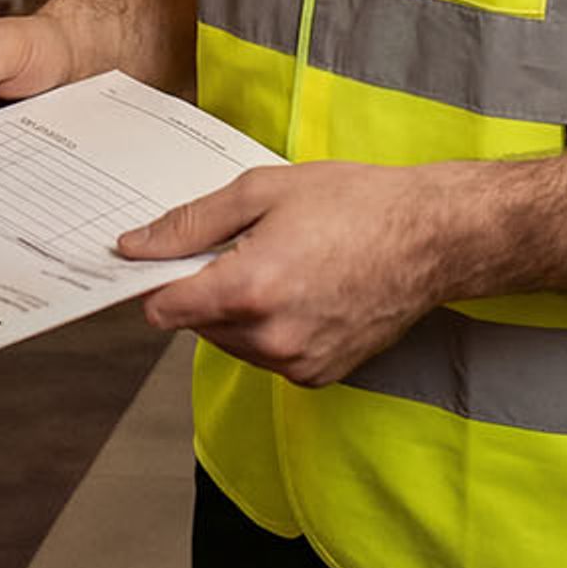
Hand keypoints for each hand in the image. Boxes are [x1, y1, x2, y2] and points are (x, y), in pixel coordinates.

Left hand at [117, 163, 451, 387]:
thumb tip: (135, 247)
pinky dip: (270, 329)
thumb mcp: (261, 192)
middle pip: (195, 324)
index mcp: (249, 289)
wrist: (431, 237)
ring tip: (283, 265)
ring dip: (237, 310)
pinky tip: (303, 291)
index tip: (168, 260)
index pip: (163, 308)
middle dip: (205, 288)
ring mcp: (296, 363)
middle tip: (247, 246)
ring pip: (230, 342)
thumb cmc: (355, 204)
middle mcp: (270, 338)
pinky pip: (266, 356)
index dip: (159, 279)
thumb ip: (190, 224)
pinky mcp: (318, 376)